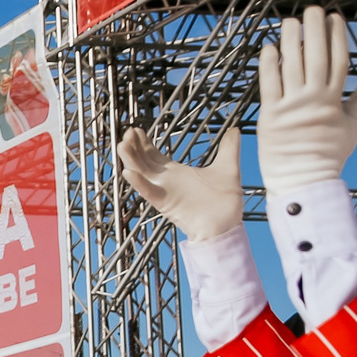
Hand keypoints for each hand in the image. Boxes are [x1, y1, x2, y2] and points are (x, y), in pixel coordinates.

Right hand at [117, 126, 244, 242]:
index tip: (136, 130)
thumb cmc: (225, 203)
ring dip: (131, 160)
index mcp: (177, 173)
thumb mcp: (227, 168)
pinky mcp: (166, 204)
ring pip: (141, 174)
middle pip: (143, 162)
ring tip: (122, 145)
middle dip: (134, 148)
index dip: (143, 143)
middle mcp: (166, 182)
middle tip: (128, 132)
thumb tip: (234, 130)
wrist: (226, 226)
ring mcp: (164, 192)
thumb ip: (228, 149)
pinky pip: (149, 192)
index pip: (154, 156)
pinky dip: (139, 183)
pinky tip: (129, 172)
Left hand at [257, 6, 356, 191]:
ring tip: (289, 21)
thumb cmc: (329, 155)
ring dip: (290, 41)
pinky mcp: (270, 116)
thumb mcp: (353, 126)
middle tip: (312, 9)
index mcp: (335, 101)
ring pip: (292, 67)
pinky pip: (269, 86)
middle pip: (316, 57)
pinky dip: (269, 66)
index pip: (338, 61)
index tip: (334, 18)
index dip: (337, 37)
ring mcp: (292, 108)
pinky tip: (269, 47)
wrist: (304, 181)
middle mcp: (314, 100)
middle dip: (314, 31)